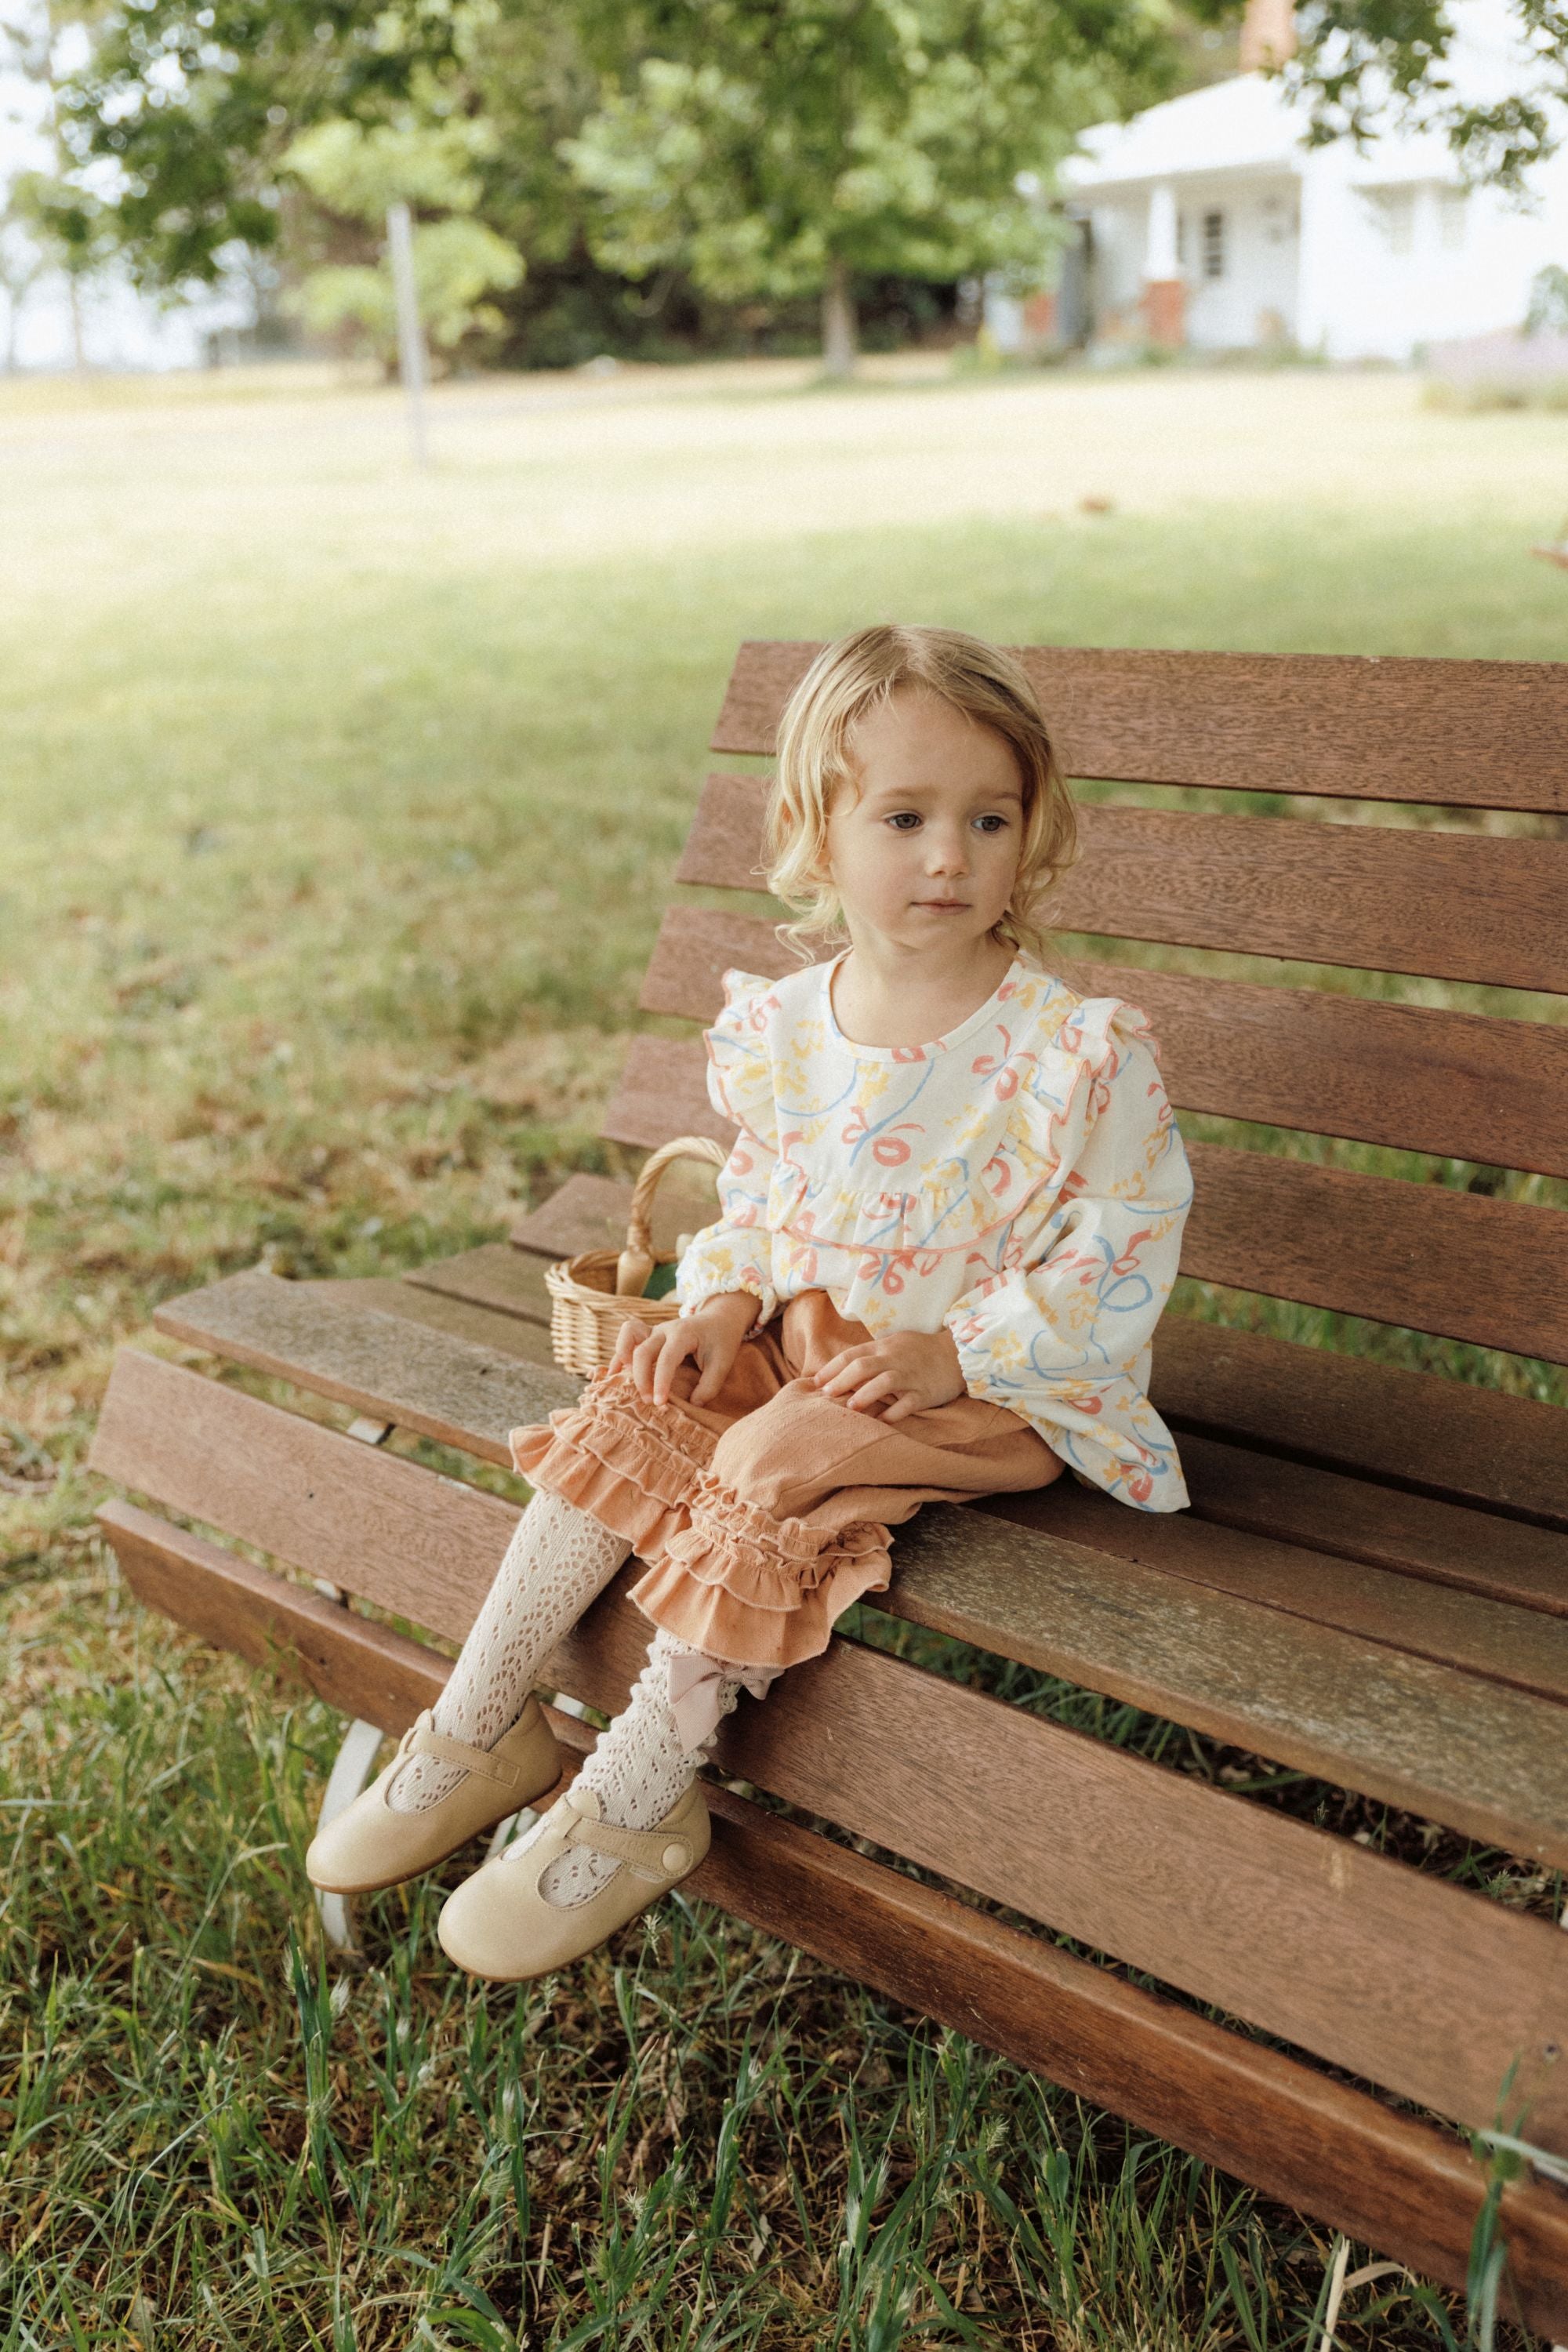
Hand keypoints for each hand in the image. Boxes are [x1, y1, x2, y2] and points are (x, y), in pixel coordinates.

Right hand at [609, 1291, 760, 1407]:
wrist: (719, 1319)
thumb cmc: (721, 1341)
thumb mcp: (723, 1363)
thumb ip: (709, 1385)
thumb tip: (692, 1404)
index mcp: (683, 1333)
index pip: (667, 1358)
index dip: (661, 1382)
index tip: (660, 1403)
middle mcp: (664, 1329)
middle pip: (642, 1351)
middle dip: (641, 1378)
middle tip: (649, 1402)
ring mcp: (654, 1331)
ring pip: (628, 1337)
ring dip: (623, 1359)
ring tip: (623, 1382)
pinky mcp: (648, 1336)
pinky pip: (627, 1339)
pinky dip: (619, 1355)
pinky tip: (613, 1373)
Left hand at [810, 1327, 965, 1422]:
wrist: (957, 1353)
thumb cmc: (920, 1350)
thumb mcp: (894, 1343)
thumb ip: (871, 1355)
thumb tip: (840, 1370)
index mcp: (883, 1347)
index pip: (852, 1355)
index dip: (831, 1368)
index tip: (815, 1382)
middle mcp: (894, 1359)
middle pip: (863, 1366)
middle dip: (841, 1381)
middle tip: (826, 1395)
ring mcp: (910, 1376)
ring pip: (884, 1382)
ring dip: (865, 1395)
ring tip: (851, 1408)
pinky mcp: (924, 1393)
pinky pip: (907, 1403)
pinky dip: (892, 1413)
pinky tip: (880, 1422)